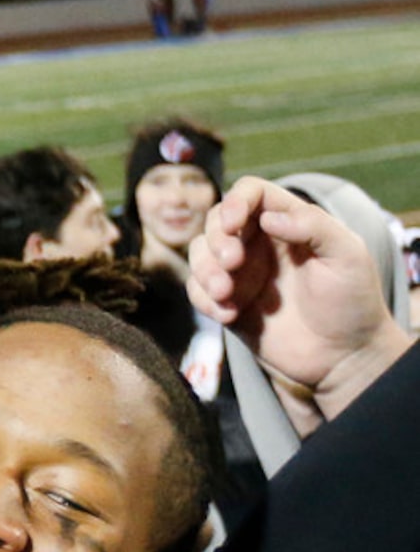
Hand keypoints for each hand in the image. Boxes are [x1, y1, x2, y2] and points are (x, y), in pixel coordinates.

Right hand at [187, 178, 409, 416]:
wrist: (345, 358)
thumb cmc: (353, 302)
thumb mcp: (348, 255)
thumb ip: (314, 225)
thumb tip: (269, 217)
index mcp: (289, 223)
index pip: (251, 193)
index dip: (236, 201)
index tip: (233, 223)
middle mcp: (260, 244)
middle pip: (217, 220)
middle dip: (217, 239)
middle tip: (232, 263)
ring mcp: (242, 274)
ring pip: (200, 254)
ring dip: (204, 269)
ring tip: (225, 292)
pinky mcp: (228, 304)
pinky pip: (198, 292)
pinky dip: (204, 299)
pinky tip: (229, 315)